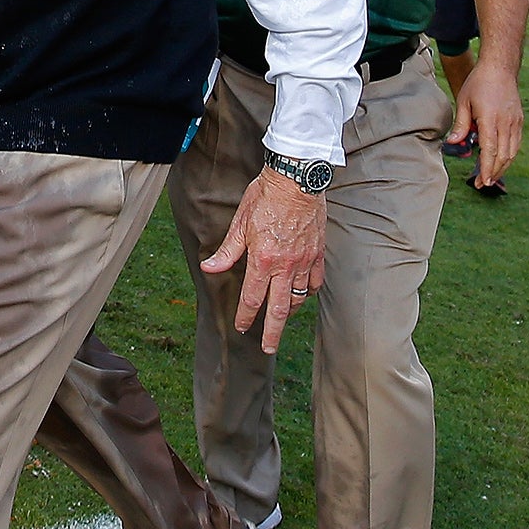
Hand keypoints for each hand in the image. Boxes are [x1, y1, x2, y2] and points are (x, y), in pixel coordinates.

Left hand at [201, 166, 327, 354]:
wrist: (298, 179)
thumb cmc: (265, 196)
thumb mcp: (239, 222)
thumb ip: (227, 251)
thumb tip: (209, 269)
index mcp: (263, 259)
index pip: (253, 297)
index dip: (246, 315)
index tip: (242, 327)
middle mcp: (286, 265)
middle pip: (280, 308)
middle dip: (272, 331)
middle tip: (268, 349)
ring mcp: (306, 261)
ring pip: (299, 297)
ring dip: (289, 311)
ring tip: (281, 320)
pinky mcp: (319, 253)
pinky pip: (316, 281)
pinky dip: (309, 292)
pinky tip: (303, 294)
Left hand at [449, 61, 522, 185]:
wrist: (499, 69)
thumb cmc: (478, 84)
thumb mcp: (463, 102)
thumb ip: (460, 125)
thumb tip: (453, 143)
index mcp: (491, 120)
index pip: (490, 151)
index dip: (486, 169)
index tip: (481, 181)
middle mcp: (507, 124)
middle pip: (503, 156)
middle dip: (493, 172)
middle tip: (482, 183)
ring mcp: (515, 123)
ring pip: (512, 152)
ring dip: (502, 166)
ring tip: (489, 176)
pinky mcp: (519, 121)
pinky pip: (516, 143)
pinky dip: (508, 155)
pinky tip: (499, 161)